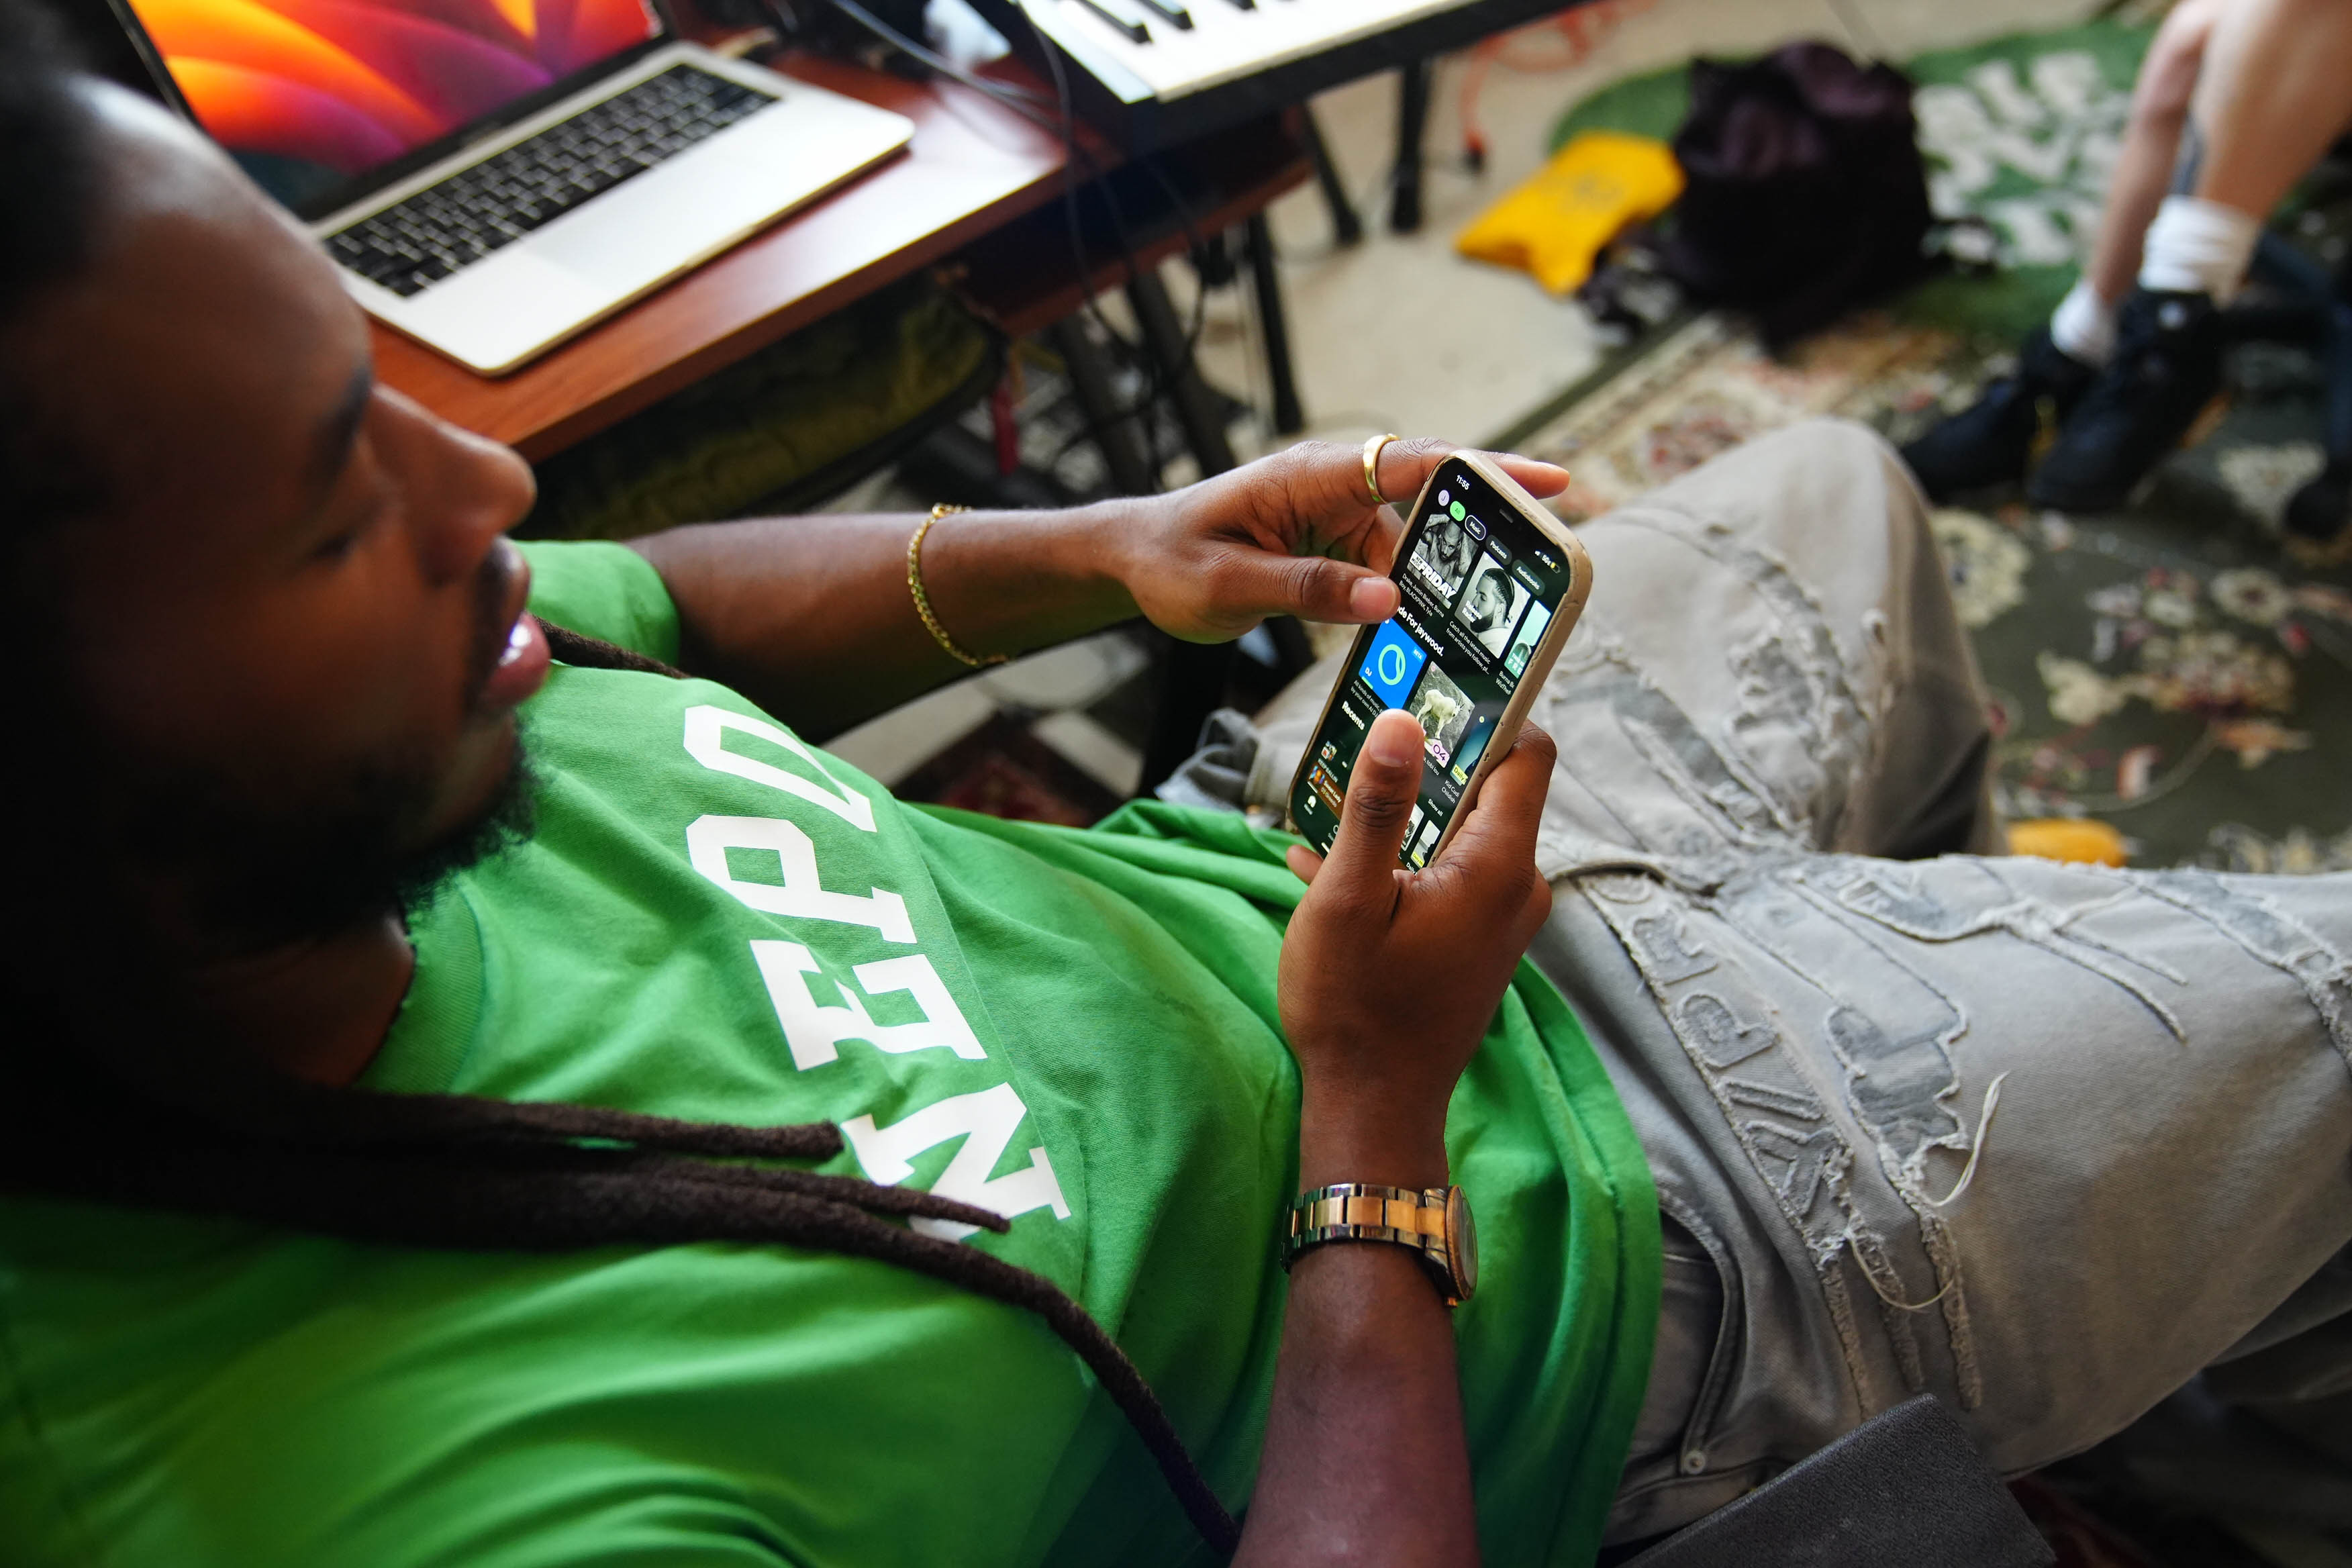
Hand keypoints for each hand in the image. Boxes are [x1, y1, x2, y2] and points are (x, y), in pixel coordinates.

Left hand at [1114, 438, 1568, 643]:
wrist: (1133, 561)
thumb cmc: (1172, 560)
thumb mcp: (1233, 584)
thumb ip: (1309, 590)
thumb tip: (1390, 601)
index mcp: (1314, 476)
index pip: (1414, 462)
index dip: (1486, 472)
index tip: (1549, 484)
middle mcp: (1336, 488)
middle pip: (1433, 501)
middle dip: (1491, 529)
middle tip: (1553, 560)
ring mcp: (1339, 518)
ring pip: (1415, 548)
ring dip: (1445, 583)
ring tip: (1491, 623)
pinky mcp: (1336, 550)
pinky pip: (1388, 572)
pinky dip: (1410, 601)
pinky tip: (1430, 636)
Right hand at [1277, 708, 1555, 1190]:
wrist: (1372, 1109)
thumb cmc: (1355, 1009)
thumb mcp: (1347, 900)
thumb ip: (1377, 806)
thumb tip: (1400, 719)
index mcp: (1499, 865)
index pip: (1529, 752)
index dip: (1489, 711)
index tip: (1433, 688)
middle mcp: (1518, 886)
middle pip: (1489, 788)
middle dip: (1423, 765)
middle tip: (1357, 748)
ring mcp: (1504, 918)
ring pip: (1459, 832)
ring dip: (1400, 819)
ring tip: (1328, 818)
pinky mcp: (1481, 942)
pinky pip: (1449, 874)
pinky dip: (1401, 863)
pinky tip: (1330, 872)